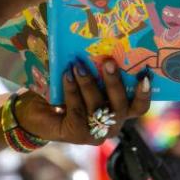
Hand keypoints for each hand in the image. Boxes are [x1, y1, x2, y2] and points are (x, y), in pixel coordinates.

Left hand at [15, 58, 151, 144]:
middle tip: (109, 62)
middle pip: (121, 106)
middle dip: (115, 83)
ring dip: (89, 84)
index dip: (144, 93)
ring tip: (78, 65)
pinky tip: (66, 76)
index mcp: (118, 111)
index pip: (139, 107)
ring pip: (98, 107)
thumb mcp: (84, 79)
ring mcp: (95, 133)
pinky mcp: (77, 135)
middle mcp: (111, 125)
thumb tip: (100, 43)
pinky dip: (72, 90)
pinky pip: (78, 109)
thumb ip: (95, 69)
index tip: (145, 75)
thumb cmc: (63, 91)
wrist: (34, 111)